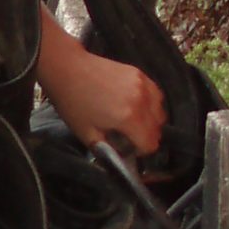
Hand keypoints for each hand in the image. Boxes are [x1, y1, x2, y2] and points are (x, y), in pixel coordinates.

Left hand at [45, 51, 167, 156]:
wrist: (67, 68)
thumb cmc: (73, 102)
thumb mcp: (86, 134)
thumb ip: (107, 150)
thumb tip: (120, 159)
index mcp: (129, 118)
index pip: (151, 143)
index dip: (141, 151)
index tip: (129, 148)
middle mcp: (141, 101)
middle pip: (158, 128)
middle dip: (146, 136)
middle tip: (129, 135)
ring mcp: (143, 84)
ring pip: (160, 111)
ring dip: (151, 120)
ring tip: (133, 119)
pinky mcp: (139, 73)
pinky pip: (156, 94)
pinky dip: (151, 103)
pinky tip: (136, 104)